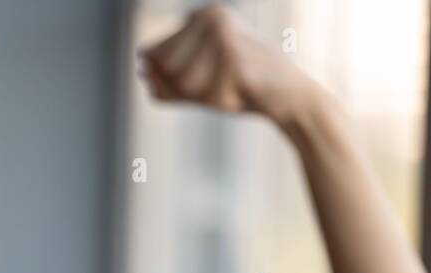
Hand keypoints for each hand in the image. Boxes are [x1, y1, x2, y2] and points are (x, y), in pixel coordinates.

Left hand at [137, 4, 317, 125]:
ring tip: (228, 86)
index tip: (204, 76)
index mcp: (201, 15)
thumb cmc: (240, 87)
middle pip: (159, 67)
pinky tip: (238, 90)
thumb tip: (142, 72)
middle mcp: (209, 16)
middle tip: (216, 84)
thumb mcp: (197, 82)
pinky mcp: (231, 55)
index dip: (167, 79)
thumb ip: (164, 81)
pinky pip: (198, 93)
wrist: (288, 96)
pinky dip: (214, 100)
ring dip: (198, 96)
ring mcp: (220, 34)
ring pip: (176, 80)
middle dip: (181, 88)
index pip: (150, 54)